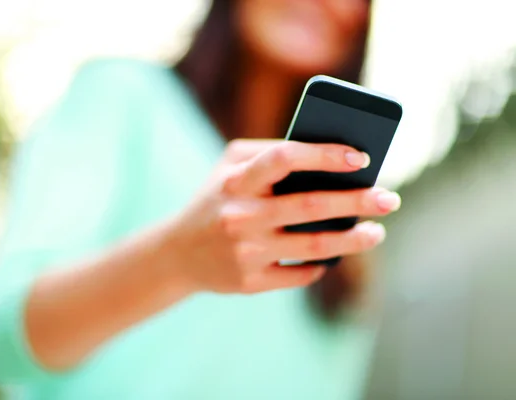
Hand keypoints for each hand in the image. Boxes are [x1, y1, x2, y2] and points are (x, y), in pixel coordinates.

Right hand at [167, 139, 400, 294]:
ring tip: (377, 232)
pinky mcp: (249, 282)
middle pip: (310, 205)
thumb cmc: (216, 199)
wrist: (179, 253)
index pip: (284, 158)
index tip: (362, 158)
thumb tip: (331, 159)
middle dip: (357, 202)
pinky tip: (332, 257)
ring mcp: (244, 252)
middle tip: (390, 199)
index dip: (324, 155)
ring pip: (314, 246)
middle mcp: (239, 216)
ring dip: (353, 240)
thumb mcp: (229, 167)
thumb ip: (269, 154)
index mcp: (235, 181)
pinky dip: (322, 265)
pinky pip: (300, 274)